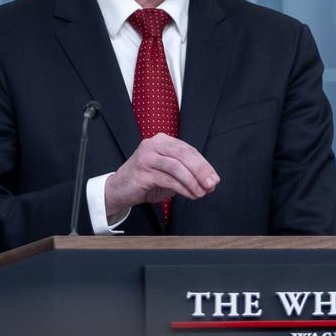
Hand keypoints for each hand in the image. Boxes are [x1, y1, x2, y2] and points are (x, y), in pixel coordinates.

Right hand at [104, 133, 218, 218]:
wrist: (120, 189)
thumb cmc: (146, 180)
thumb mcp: (170, 174)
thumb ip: (187, 175)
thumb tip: (209, 182)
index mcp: (162, 141)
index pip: (188, 150)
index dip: (203, 164)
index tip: (214, 178)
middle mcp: (153, 144)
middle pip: (183, 154)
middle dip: (200, 170)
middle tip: (211, 184)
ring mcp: (146, 157)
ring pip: (176, 166)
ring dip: (192, 181)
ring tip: (200, 193)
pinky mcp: (142, 171)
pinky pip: (167, 179)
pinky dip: (182, 188)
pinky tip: (189, 195)